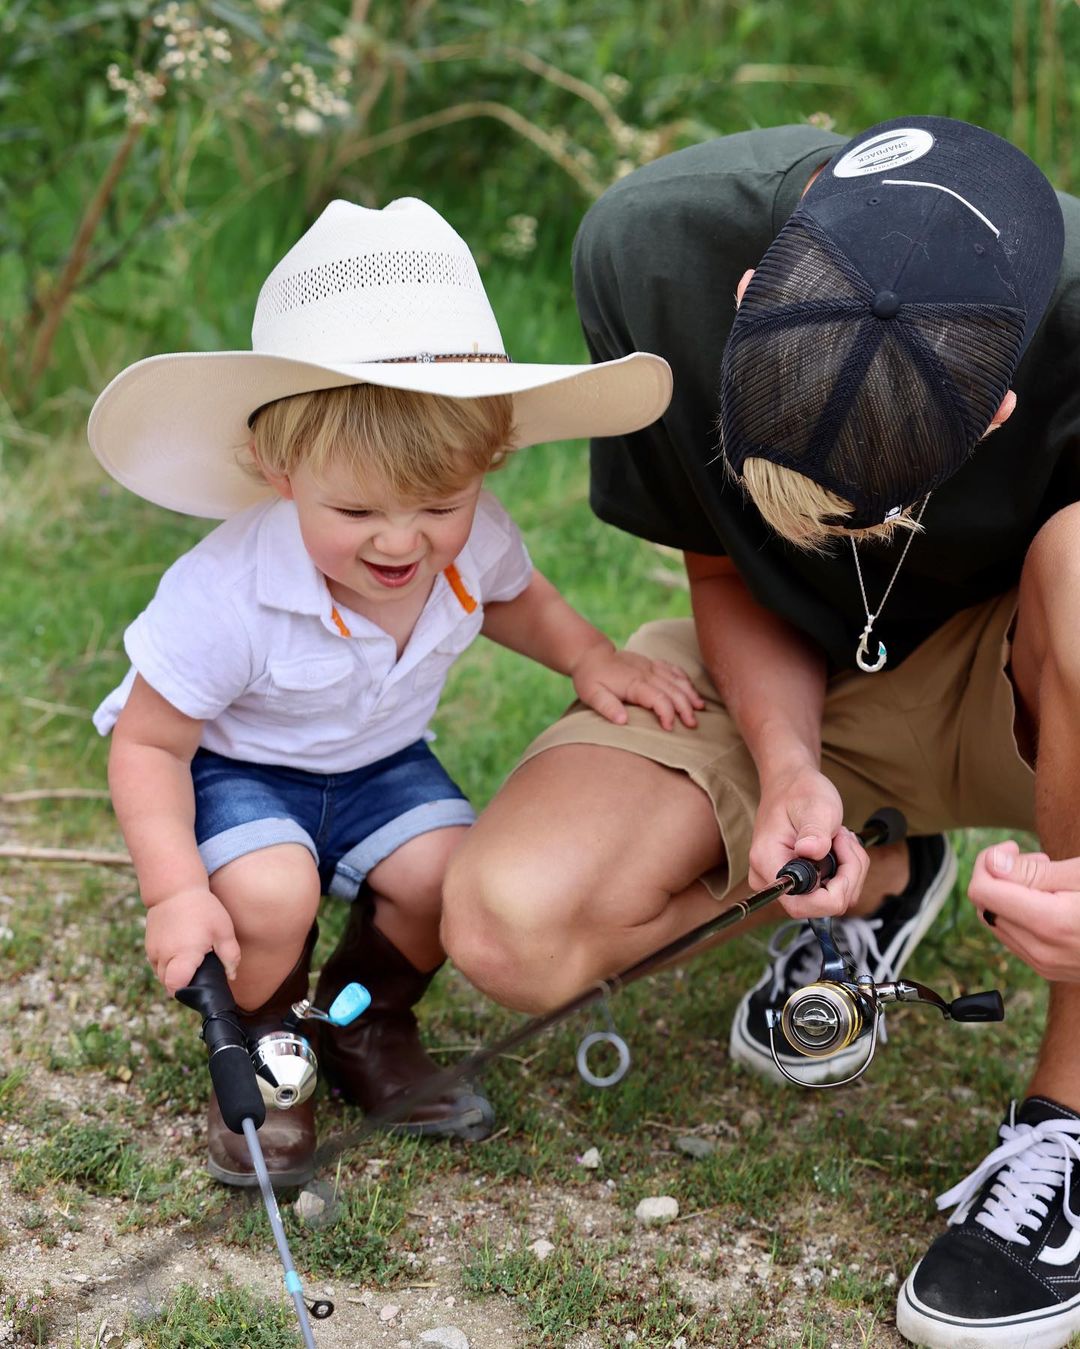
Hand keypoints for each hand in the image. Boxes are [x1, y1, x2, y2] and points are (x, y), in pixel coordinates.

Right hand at [144, 887, 241, 994]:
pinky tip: (182, 954)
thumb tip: (232, 976)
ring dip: (175, 975)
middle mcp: (164, 956)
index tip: (200, 986)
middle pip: (169, 986)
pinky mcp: (149, 947)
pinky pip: (157, 966)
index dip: (187, 992)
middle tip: (201, 973)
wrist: (174, 889)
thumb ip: (230, 956)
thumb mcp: (223, 930)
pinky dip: (168, 966)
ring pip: (162, 977)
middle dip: (184, 984)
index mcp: (184, 954)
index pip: (176, 987)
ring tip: (192, 961)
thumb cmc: (203, 908)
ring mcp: (153, 952)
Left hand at [570, 643, 704, 729]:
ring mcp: (650, 667)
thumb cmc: (590, 678)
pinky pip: (673, 669)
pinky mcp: (652, 664)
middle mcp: (646, 673)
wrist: (591, 655)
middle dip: (685, 707)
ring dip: (690, 694)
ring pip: (677, 679)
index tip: (669, 728)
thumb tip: (623, 721)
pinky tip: (691, 690)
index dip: (667, 713)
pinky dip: (685, 679)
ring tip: (700, 708)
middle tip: (692, 724)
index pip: (658, 698)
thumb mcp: (591, 694)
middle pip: (673, 690)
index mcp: (634, 682)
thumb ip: (607, 707)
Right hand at [750, 767, 869, 919]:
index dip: (834, 892)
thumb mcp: (815, 807)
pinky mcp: (798, 884)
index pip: (802, 905)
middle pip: (822, 905)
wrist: (790, 786)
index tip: (843, 855)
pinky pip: (833, 892)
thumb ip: (815, 832)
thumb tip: (811, 852)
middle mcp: (771, 880)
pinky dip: (846, 871)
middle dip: (847, 874)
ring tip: (840, 838)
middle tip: (843, 839)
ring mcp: (785, 885)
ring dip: (849, 869)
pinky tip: (838, 847)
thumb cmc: (800, 792)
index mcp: (767, 862)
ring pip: (833, 899)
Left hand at [969, 840, 1079, 980]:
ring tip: (1050, 879)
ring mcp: (1045, 965)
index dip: (988, 861)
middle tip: (1037, 859)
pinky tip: (1050, 902)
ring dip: (1010, 895)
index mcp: (1049, 923)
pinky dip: (1021, 914)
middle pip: (985, 905)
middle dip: (999, 876)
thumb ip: (1034, 871)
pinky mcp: (1049, 970)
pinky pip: (1015, 938)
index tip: (1013, 847)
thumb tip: (992, 863)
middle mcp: (1041, 951)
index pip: (981, 890)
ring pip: (997, 922)